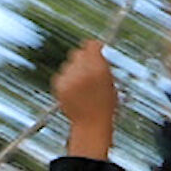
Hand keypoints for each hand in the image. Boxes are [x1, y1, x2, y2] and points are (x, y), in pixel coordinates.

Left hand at [53, 39, 117, 157]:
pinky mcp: (59, 84)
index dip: (94, 47)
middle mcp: (82, 70)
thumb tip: (96, 51)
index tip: (95, 49)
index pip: (91, 45)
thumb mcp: (111, 82)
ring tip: (81, 85)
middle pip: (78, 53)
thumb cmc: (104, 106)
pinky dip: (67, 80)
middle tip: (87, 69)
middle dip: (83, 58)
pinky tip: (74, 90)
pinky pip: (62, 75)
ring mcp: (69, 77)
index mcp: (98, 68)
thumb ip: (102, 66)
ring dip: (74, 70)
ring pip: (69, 64)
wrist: (90, 125)